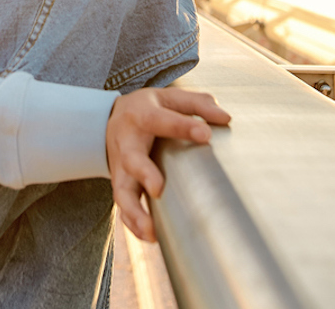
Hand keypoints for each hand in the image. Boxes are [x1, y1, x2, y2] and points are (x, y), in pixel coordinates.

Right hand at [106, 87, 230, 241]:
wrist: (109, 119)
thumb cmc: (149, 109)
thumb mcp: (170, 97)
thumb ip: (198, 104)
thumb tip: (225, 117)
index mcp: (141, 115)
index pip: (160, 120)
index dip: (182, 127)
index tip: (206, 135)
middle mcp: (127, 142)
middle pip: (131, 158)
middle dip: (143, 173)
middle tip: (158, 188)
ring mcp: (121, 167)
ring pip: (122, 190)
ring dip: (134, 211)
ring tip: (151, 230)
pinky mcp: (121, 184)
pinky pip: (122, 207)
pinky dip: (133, 223)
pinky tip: (151, 237)